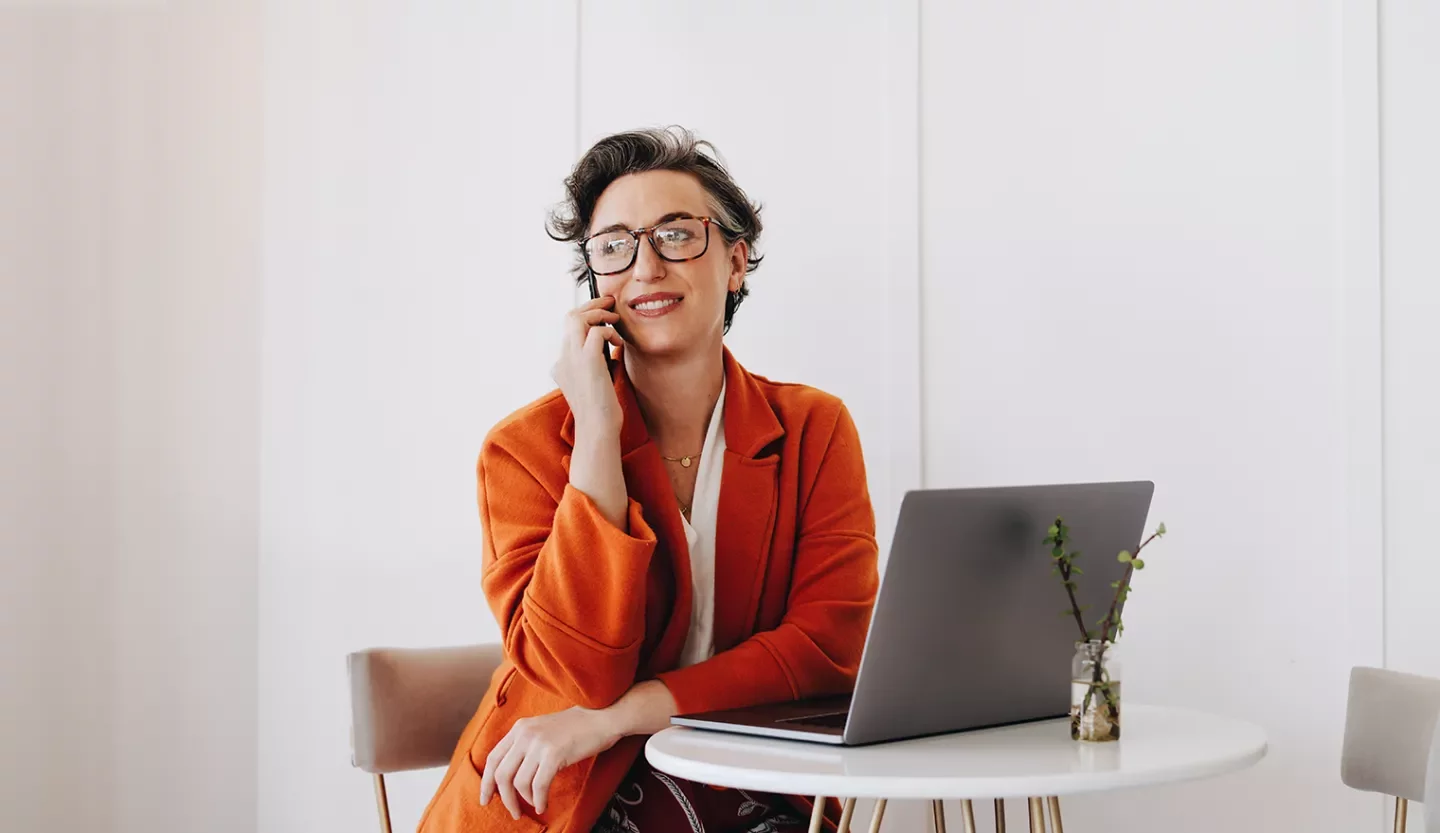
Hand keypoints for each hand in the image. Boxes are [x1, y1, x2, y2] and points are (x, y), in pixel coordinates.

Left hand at [479, 706, 621, 819]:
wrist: (603, 717)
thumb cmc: (577, 728)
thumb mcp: (543, 730)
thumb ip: (525, 746)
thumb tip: (510, 777)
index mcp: (519, 728)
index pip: (493, 758)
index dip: (486, 782)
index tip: (486, 798)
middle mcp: (525, 734)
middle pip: (501, 774)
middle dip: (504, 798)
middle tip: (513, 812)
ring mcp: (539, 743)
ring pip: (519, 783)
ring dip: (525, 801)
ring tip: (535, 805)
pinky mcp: (554, 754)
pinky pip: (539, 786)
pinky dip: (539, 800)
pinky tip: (543, 805)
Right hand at [552, 296, 624, 434]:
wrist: (597, 430)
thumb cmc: (601, 412)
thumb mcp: (594, 383)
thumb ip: (595, 365)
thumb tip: (610, 351)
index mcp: (561, 365)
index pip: (568, 330)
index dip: (586, 317)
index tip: (604, 315)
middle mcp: (562, 359)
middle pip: (569, 317)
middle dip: (591, 306)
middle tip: (610, 303)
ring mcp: (572, 359)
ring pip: (577, 318)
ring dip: (598, 313)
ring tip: (614, 320)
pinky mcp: (588, 361)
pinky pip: (597, 331)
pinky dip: (610, 332)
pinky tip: (618, 343)